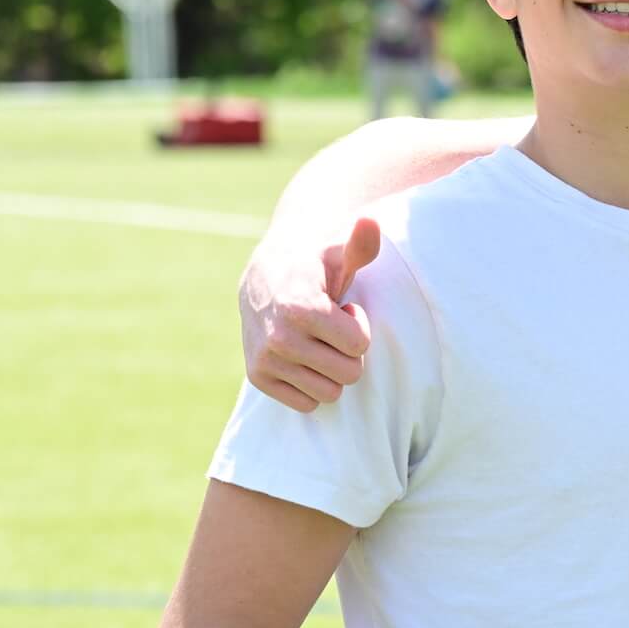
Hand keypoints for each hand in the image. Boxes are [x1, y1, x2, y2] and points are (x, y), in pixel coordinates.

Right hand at [238, 219, 378, 411]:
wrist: (264, 276)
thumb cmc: (315, 266)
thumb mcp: (338, 253)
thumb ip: (360, 243)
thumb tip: (370, 223)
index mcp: (302, 308)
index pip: (360, 345)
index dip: (359, 327)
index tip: (344, 309)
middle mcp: (280, 338)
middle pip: (349, 374)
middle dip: (349, 352)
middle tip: (332, 328)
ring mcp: (266, 360)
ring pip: (329, 393)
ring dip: (331, 370)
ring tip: (318, 340)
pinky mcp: (258, 377)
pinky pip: (306, 404)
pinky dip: (312, 385)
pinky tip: (304, 356)